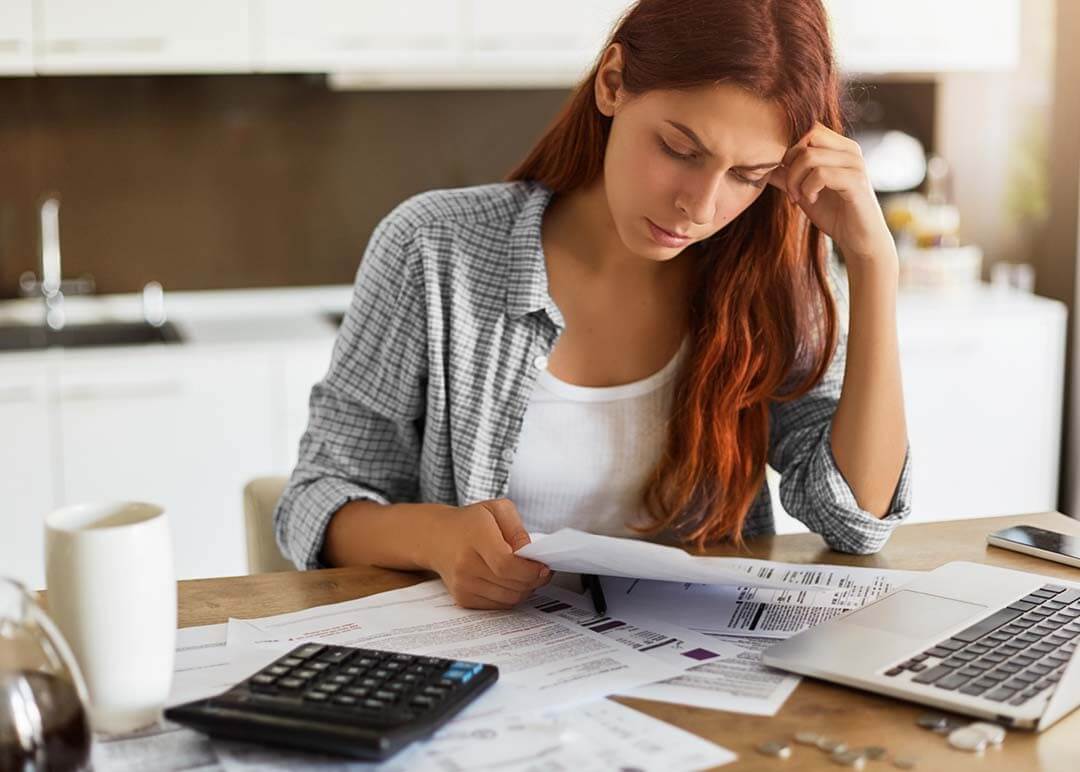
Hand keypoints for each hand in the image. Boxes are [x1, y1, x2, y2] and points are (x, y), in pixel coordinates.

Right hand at [427, 498, 551, 609]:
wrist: (436, 537)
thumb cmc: (471, 522)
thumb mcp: (497, 509)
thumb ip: (517, 529)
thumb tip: (530, 555)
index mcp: (475, 536)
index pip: (506, 564)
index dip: (530, 570)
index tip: (544, 567)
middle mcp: (465, 564)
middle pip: (511, 584)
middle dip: (534, 580)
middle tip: (542, 570)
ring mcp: (462, 584)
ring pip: (508, 598)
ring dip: (525, 590)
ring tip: (527, 574)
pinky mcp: (463, 598)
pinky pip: (499, 605)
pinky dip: (511, 596)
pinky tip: (511, 581)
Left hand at [767, 121, 897, 266]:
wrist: (859, 239)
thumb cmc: (833, 213)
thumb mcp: (802, 191)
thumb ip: (785, 176)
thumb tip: (759, 164)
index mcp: (839, 147)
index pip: (808, 128)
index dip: (789, 148)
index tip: (784, 174)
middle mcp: (849, 149)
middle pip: (807, 136)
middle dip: (790, 162)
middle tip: (790, 188)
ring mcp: (854, 163)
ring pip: (809, 156)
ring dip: (795, 179)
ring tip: (799, 196)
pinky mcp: (856, 181)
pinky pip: (820, 174)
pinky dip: (808, 189)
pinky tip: (811, 200)